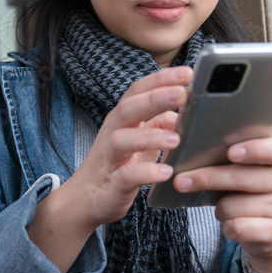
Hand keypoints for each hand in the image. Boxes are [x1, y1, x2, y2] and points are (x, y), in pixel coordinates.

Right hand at [66, 66, 191, 228]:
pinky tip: (165, 173)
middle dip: (155, 98)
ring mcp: (110, 158)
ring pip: (123, 140)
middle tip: (182, 94)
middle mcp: (113, 133)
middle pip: (129, 108)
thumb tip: (180, 112)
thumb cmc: (114, 167)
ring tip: (175, 140)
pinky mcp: (112, 183)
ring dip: (149, 137)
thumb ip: (157, 126)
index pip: (138, 91)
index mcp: (122, 120)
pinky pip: (127, 175)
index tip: (186, 72)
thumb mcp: (138, 142)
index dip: (160, 80)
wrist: (85, 200)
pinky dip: (146, 173)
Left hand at [174, 135, 271, 272]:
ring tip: (226, 208)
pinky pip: (236, 226)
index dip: (255, 149)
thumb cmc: (247, 192)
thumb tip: (189, 152)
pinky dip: (226, 226)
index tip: (231, 152)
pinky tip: (232, 224)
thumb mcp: (242, 170)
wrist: (271, 232)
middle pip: (241, 177)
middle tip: (180, 181)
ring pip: (232, 205)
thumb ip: (226, 157)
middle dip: (206, 178)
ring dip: (219, 208)